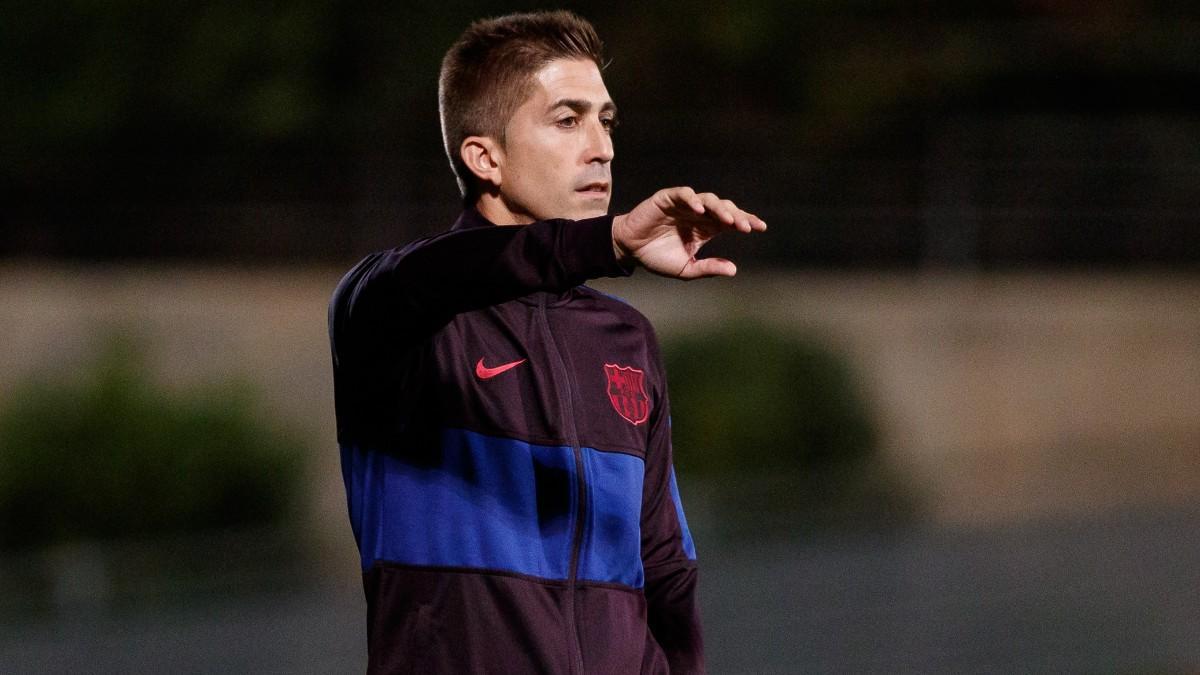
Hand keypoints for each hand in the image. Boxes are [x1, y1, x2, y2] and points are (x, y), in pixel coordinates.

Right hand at [611, 187, 766, 279]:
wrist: (629, 250)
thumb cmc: (657, 257)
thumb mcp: (685, 268)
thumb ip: (708, 268)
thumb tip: (733, 270)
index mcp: (705, 228)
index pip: (731, 221)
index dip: (746, 221)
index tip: (761, 227)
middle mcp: (698, 214)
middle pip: (724, 208)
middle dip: (737, 216)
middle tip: (746, 227)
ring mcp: (684, 204)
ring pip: (708, 199)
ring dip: (720, 208)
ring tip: (728, 221)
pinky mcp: (667, 198)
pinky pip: (683, 194)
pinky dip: (693, 200)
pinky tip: (701, 210)